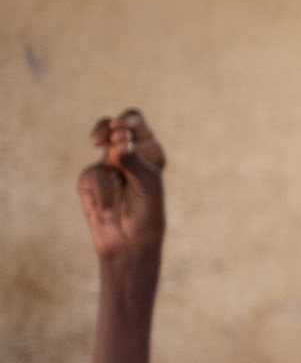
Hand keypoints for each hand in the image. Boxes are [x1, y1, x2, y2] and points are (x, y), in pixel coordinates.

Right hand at [77, 109, 166, 265]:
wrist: (129, 241)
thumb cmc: (146, 211)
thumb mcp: (146, 183)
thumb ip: (132, 159)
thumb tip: (117, 136)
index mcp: (148, 150)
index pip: (136, 123)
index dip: (128, 120)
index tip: (122, 129)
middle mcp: (127, 153)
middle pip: (111, 125)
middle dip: (104, 128)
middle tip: (101, 140)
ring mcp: (107, 164)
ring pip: (98, 145)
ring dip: (109, 170)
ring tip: (117, 183)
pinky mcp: (90, 179)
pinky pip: (94, 176)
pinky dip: (104, 193)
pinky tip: (109, 210)